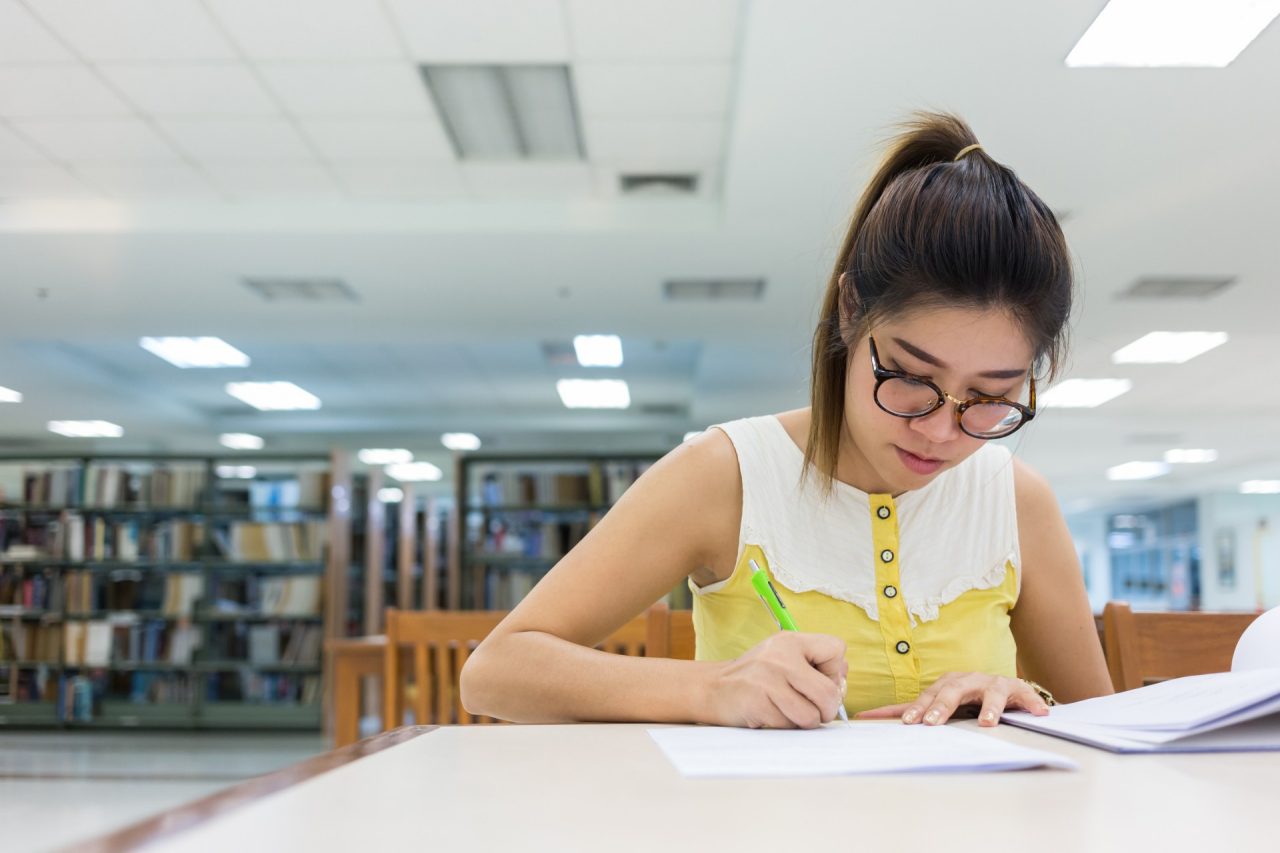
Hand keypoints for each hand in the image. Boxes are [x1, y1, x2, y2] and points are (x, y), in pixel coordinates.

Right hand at [706, 633, 847, 728]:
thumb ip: (815, 664)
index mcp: (791, 641)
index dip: (834, 672)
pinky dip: (785, 726)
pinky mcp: (758, 703)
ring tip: (789, 713)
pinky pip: (789, 726)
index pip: (837, 649)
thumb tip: (843, 677)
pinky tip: (771, 715)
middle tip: (812, 710)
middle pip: (829, 692)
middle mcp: (780, 656)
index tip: (817, 679)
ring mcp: (768, 680)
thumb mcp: (783, 658)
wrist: (712, 688)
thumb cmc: (755, 677)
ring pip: (811, 715)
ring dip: (805, 722)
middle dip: (826, 709)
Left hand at [855, 672, 1049, 726]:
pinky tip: (1037, 713)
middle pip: (952, 691)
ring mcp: (991, 683)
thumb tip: (866, 716)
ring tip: (988, 723)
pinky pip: (1022, 695)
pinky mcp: (1015, 689)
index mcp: (946, 684)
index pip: (926, 696)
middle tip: (932, 723)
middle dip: (942, 706)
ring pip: (989, 692)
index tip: (905, 723)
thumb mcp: (939, 703)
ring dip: (989, 707)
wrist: (1002, 687)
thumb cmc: (966, 698)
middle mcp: (967, 680)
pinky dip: (1030, 702)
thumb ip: (911, 710)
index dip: (915, 708)